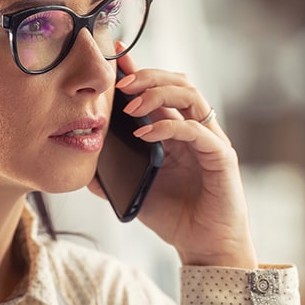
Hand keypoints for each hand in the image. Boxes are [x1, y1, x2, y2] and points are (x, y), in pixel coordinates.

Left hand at [91, 55, 256, 268]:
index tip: (113, 56)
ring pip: (190, 95)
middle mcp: (195, 129)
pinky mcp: (221, 156)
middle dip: (147, 76)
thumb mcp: (135, 191)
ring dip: (158, 93)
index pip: (159, 89)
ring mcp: (210, 140)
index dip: (138, 70)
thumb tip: (82, 162)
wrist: (204, 248)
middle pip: (177, 82)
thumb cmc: (175, 218)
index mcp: (176, 131)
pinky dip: (168, 126)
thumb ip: (112, 175)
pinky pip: (196, 130)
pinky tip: (144, 134)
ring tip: (131, 105)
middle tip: (119, 84)